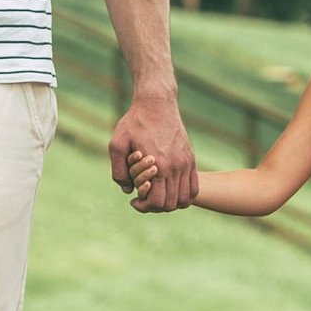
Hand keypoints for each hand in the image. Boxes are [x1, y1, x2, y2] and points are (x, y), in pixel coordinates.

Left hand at [112, 97, 194, 211]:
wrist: (157, 103)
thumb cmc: (134, 122)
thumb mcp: (116, 144)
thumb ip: (118, 171)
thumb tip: (128, 190)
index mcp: (158, 166)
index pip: (158, 202)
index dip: (144, 207)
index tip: (134, 201)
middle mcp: (175, 167)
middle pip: (172, 204)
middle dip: (156, 207)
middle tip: (144, 199)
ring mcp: (186, 163)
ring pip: (185, 199)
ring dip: (171, 203)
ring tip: (158, 196)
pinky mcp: (190, 159)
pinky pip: (194, 187)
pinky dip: (184, 196)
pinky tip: (170, 189)